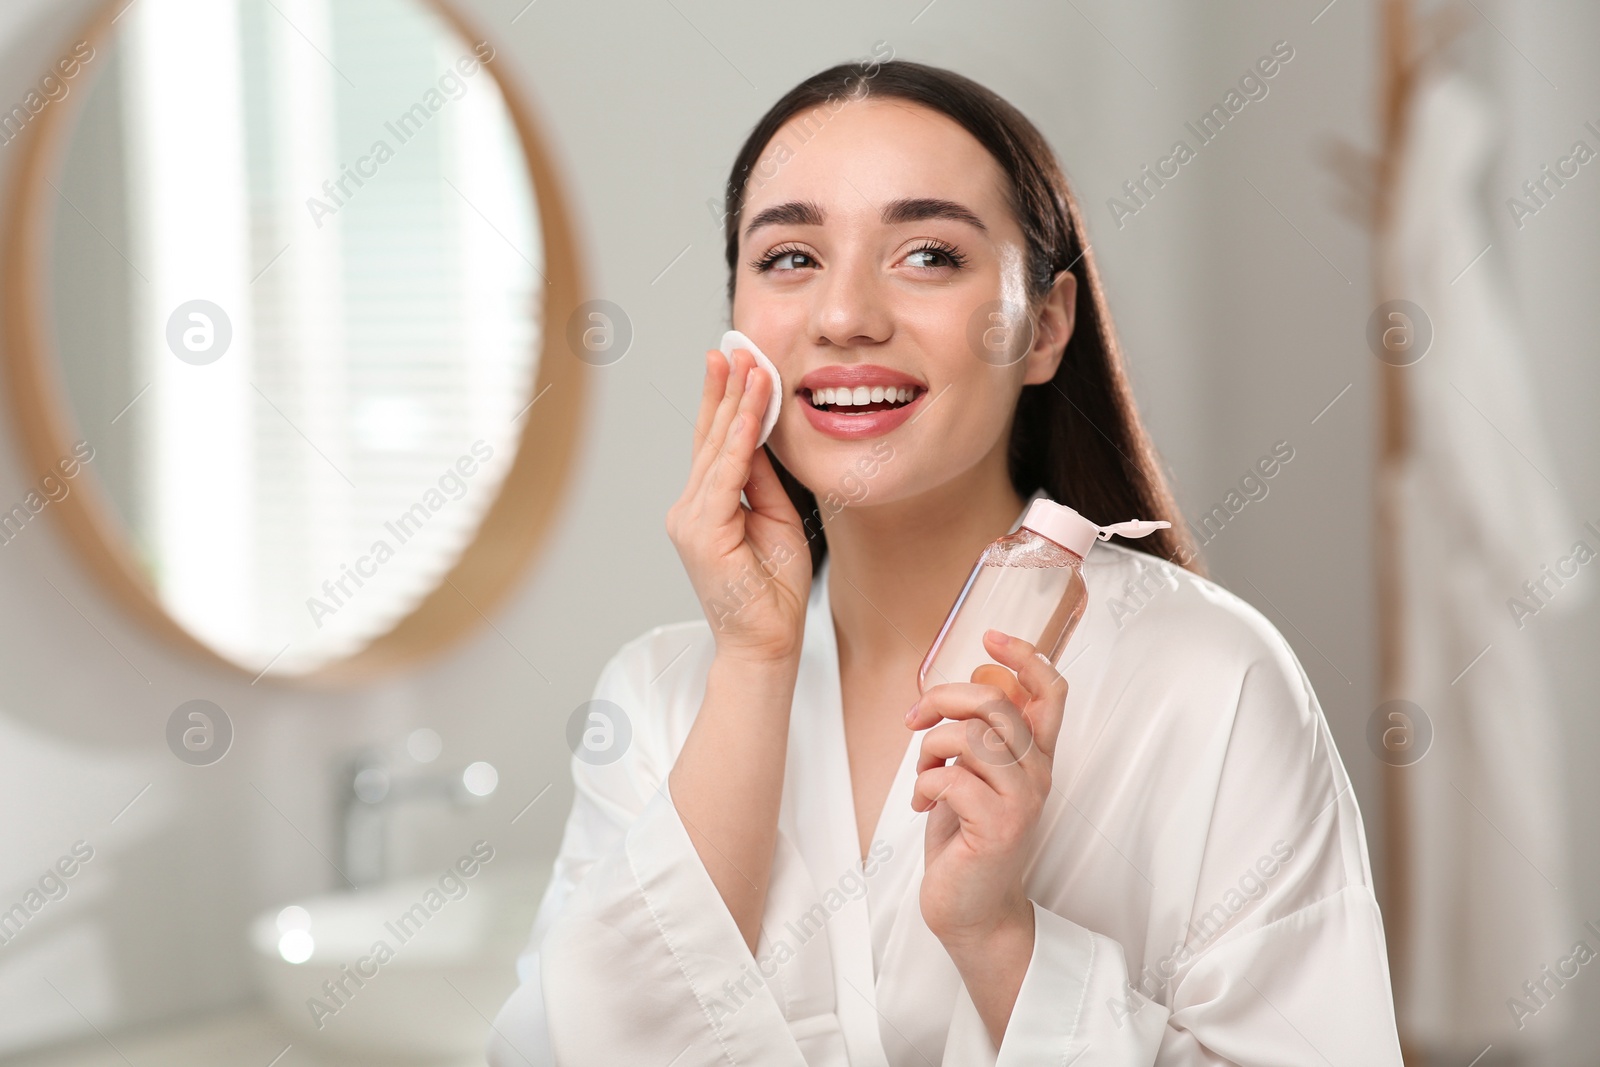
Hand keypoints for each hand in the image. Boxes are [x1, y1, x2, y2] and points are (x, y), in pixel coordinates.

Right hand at [665, 347, 810, 662]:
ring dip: (735, 401)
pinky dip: (739, 436)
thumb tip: (760, 436)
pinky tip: (750, 407)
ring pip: (716, 448)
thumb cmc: (772, 590)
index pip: (715, 444)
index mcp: (706, 507)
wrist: (766, 643)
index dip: (725, 401)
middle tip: (734, 345)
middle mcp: (690, 509)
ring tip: (747, 363)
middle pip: (709, 437)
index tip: (734, 362)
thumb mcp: (776, 519)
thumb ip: (762, 480)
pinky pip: (724, 473)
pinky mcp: (701, 531)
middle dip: (724, 389)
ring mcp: (690, 520)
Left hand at [906, 628, 1067, 946]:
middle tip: (916, 718)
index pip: (1051, 692)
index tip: (990, 636)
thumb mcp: (976, 775)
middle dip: (944, 699)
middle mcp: (1037, 775)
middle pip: (997, 704)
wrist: (972, 909)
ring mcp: (1021, 801)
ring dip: (929, 748)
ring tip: (924, 773)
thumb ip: (981, 737)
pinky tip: (924, 804)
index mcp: (1036, 758)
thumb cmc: (967, 839)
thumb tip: (958, 691)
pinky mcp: (997, 826)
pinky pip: (950, 777)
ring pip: (970, 737)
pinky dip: (924, 784)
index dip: (1025, 655)